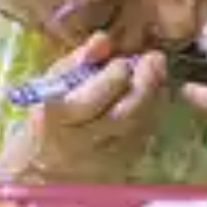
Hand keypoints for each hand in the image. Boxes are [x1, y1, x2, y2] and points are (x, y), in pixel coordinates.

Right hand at [0, 32, 166, 182]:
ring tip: (157, 72)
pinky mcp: (121, 166)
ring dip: (154, 96)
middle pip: (121, 116)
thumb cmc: (52, 114)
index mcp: (56, 118)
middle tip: (155, 58)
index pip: (89, 100)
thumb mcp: (54, 82)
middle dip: (143, 84)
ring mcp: (103, 159)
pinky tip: (155, 95)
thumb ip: (79, 60)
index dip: (111, 78)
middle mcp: (79, 143)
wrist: (48, 165)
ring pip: (138, 127)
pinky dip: (154, 113)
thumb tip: (103, 40)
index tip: (121, 61)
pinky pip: (144, 137)